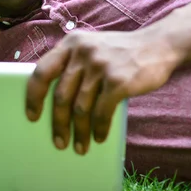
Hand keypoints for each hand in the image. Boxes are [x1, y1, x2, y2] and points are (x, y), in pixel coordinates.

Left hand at [25, 29, 180, 154]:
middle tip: (59, 142)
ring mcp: (100, 66)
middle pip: (61, 96)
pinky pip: (102, 112)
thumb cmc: (120, 53)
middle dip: (58, 124)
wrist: (158, 45)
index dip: (33, 96)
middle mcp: (82, 53)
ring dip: (80, 131)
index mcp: (71, 44)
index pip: (42, 71)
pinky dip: (99, 128)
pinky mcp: (118, 81)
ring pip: (81, 108)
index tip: (32, 116)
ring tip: (80, 146)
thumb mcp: (91, 47)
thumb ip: (73, 64)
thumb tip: (55, 104)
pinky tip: (99, 137)